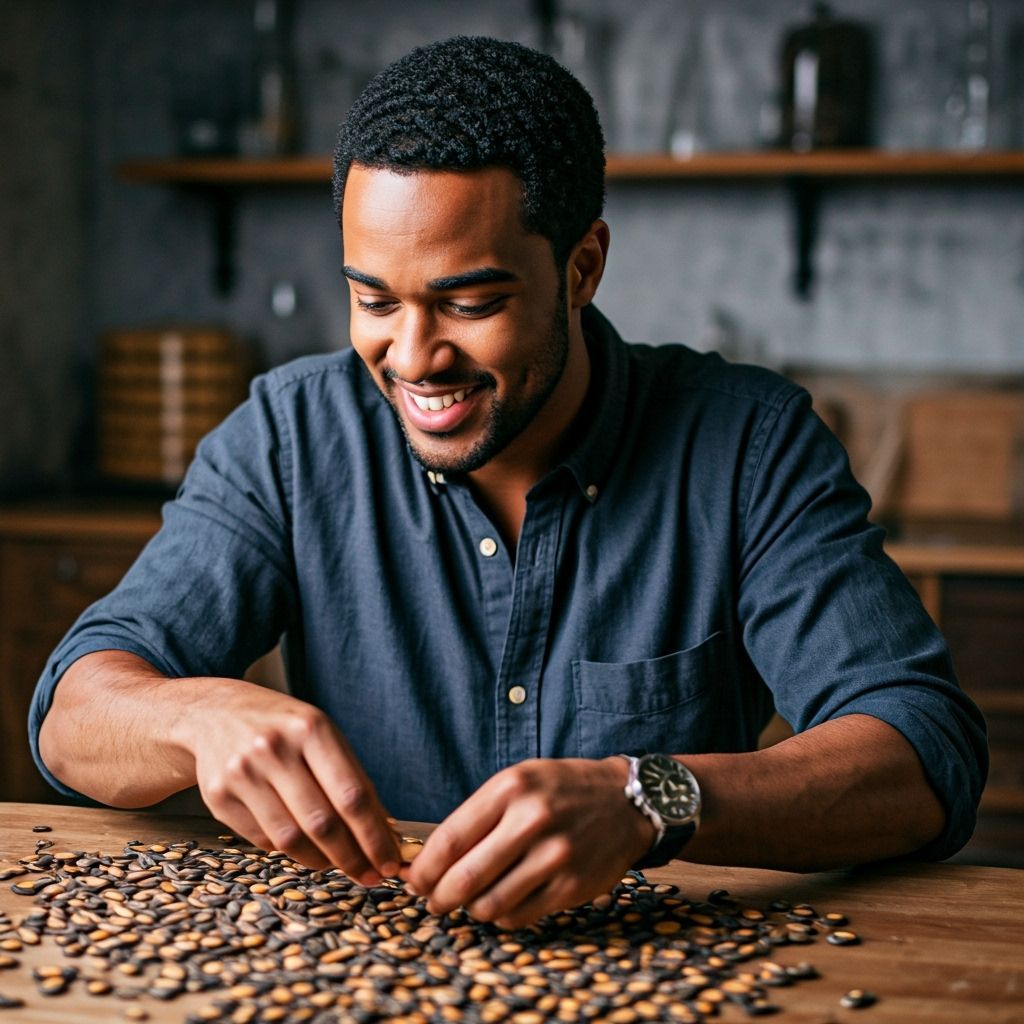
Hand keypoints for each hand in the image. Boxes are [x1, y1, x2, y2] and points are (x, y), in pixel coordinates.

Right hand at [181, 679, 399, 882]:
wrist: (217, 713)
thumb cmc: (284, 728)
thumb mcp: (322, 735)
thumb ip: (352, 777)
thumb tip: (384, 830)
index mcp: (310, 728)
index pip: (351, 794)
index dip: (374, 835)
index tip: (389, 860)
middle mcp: (273, 748)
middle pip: (321, 822)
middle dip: (352, 857)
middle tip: (370, 876)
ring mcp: (242, 772)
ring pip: (290, 838)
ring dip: (321, 860)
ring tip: (339, 864)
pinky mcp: (218, 796)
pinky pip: (262, 839)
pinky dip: (289, 850)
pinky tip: (304, 848)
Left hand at [402, 757, 654, 928]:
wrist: (625, 800)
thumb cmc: (560, 789)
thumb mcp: (518, 781)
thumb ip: (477, 816)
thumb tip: (429, 859)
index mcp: (511, 788)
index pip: (450, 839)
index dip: (424, 868)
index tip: (413, 880)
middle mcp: (532, 820)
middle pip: (464, 878)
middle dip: (439, 897)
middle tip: (434, 901)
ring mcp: (555, 856)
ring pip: (489, 904)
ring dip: (470, 908)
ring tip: (471, 899)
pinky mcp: (572, 886)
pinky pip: (518, 916)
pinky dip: (500, 916)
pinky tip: (502, 901)